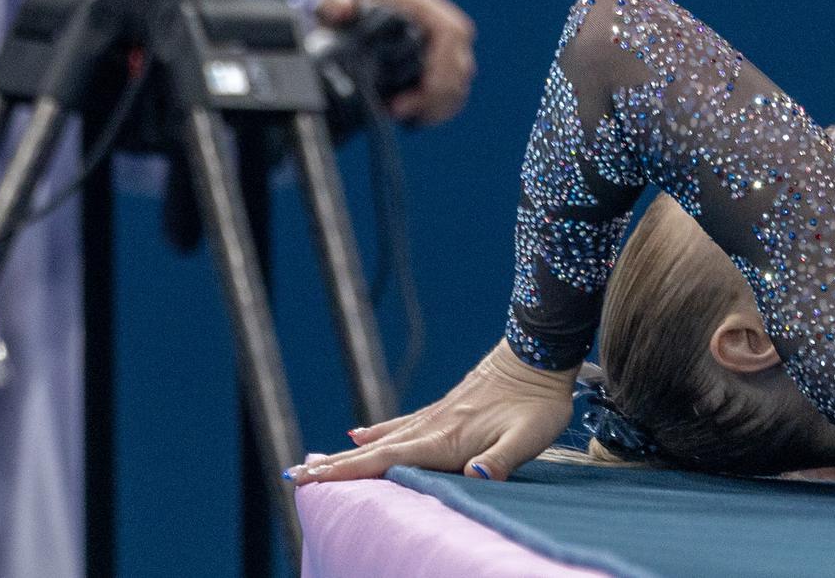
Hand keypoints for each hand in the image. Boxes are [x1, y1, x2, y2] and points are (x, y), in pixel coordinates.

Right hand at [290, 341, 575, 483]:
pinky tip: (360, 434)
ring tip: (314, 462)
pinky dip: (376, 433)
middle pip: (374, 451)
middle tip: (293, 476)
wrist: (541, 352)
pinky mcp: (446, 407)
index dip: (349, 474)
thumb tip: (476, 476)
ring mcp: (437, 414)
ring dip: (347, 453)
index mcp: (445, 439)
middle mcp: (433, 426)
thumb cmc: (539, 400)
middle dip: (334, 467)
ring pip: (383, 438)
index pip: (388, 461)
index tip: (310, 481)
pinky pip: (401, 425)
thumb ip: (502, 459)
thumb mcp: (530, 435)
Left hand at [317, 0, 476, 125]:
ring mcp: (447, 50)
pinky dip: (434, 113)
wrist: (358, 16)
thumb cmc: (351, 8)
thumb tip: (342, 11)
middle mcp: (443, 25)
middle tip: (397, 111)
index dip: (441, 65)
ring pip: (459, 86)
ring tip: (398, 115)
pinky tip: (410, 119)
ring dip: (433, 108)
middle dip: (433, 95)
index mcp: (423, 5)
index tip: (418, 89)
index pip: (452, 34)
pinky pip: (453, 98)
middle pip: (461, 65)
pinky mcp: (445, 71)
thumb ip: (336, 5)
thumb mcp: (337, 3)